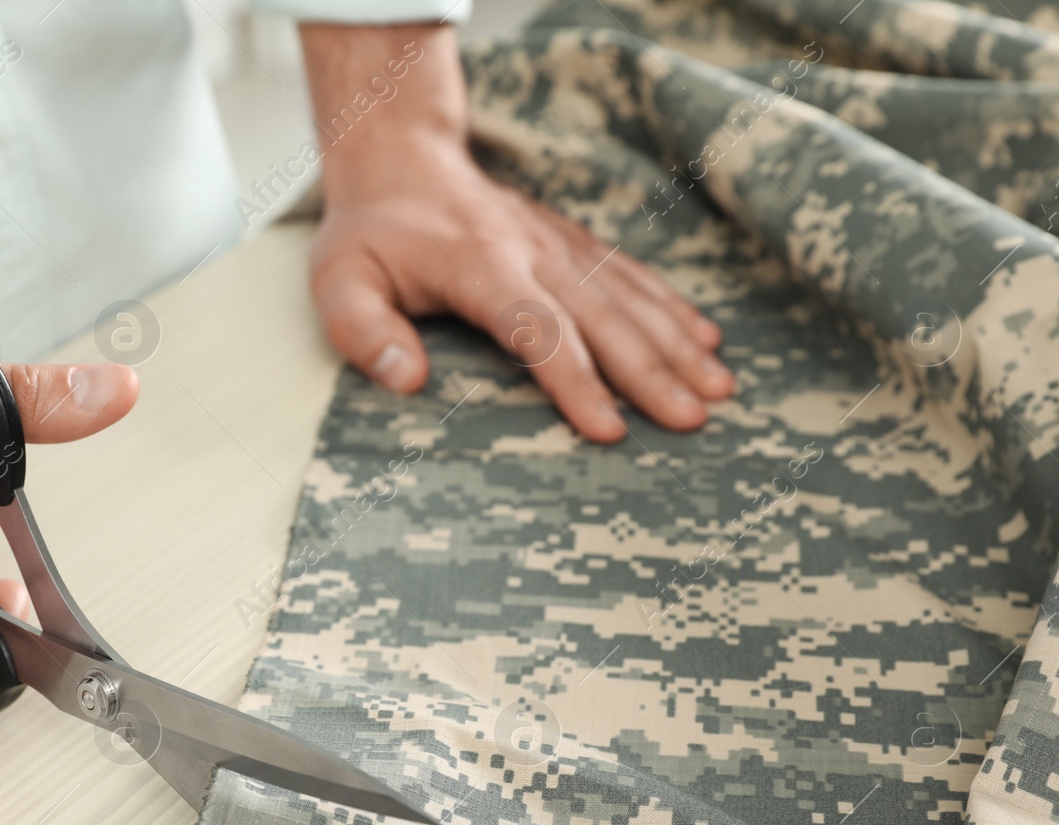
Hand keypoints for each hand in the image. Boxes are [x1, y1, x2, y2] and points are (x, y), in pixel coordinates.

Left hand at [299, 23, 731, 441]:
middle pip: (603, 318)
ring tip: (720, 390)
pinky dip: (673, 308)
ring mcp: (561, 245)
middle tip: (694, 420)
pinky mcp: (575, 243)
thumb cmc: (369, 234)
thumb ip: (362, 331)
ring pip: (630, 297)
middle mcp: (534, 253)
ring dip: (677, 344)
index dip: (575, 380)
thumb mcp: (337, 280)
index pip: (536, 330)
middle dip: (652, 372)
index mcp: (480, 267)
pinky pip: (633, 276)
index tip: (609, 430)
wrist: (402, 159)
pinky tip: (708, 341)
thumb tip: (405, 381)